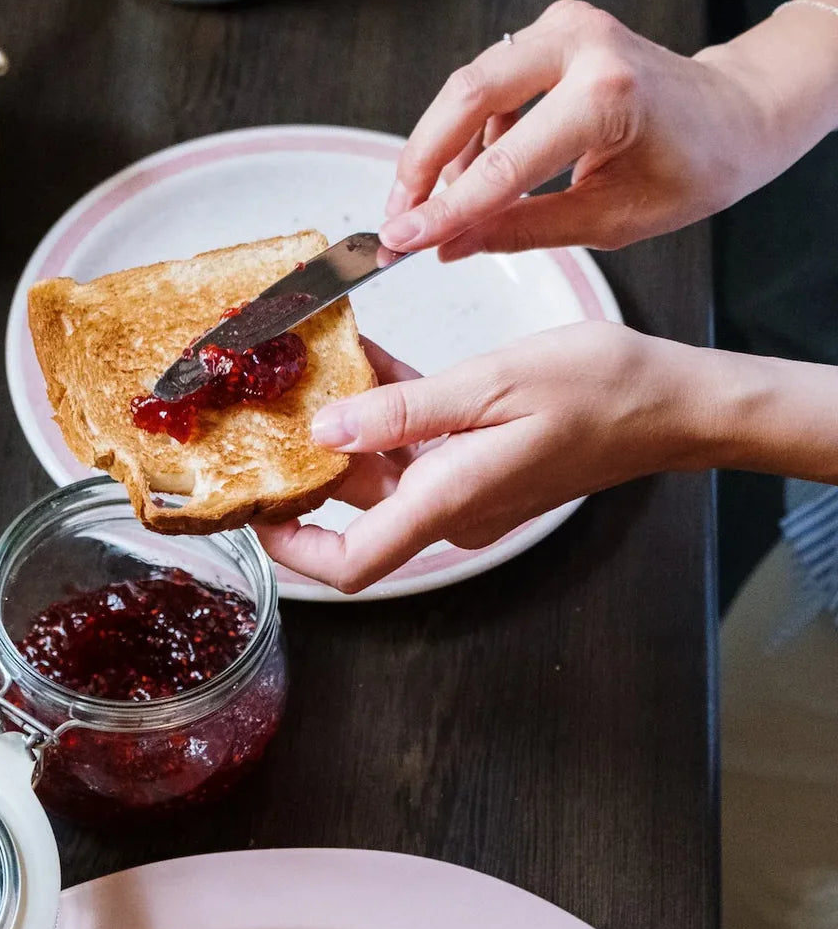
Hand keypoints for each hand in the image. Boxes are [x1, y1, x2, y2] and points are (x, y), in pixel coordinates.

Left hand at [256, 325, 710, 592]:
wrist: (671, 403)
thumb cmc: (600, 392)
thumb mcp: (491, 385)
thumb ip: (403, 412)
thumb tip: (328, 430)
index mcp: (449, 499)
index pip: (353, 563)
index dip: (294, 552)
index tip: (257, 514)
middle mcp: (451, 507)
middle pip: (357, 509)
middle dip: (311, 465)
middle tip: (272, 411)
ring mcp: (467, 490)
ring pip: (384, 469)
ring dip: (349, 425)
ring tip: (318, 368)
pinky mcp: (480, 467)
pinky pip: (417, 447)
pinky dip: (390, 413)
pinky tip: (372, 366)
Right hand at [378, 0, 791, 257]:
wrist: (735, 114)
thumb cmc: (693, 166)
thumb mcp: (607, 220)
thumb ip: (520, 230)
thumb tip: (449, 245)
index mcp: (607, 95)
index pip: (501, 165)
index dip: (444, 210)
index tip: (402, 242)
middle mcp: (582, 45)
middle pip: (465, 99)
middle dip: (420, 167)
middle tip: (399, 220)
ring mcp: (564, 28)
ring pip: (467, 88)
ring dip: (438, 152)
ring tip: (430, 209)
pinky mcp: (551, 31)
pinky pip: (487, 83)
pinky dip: (467, 134)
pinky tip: (467, 176)